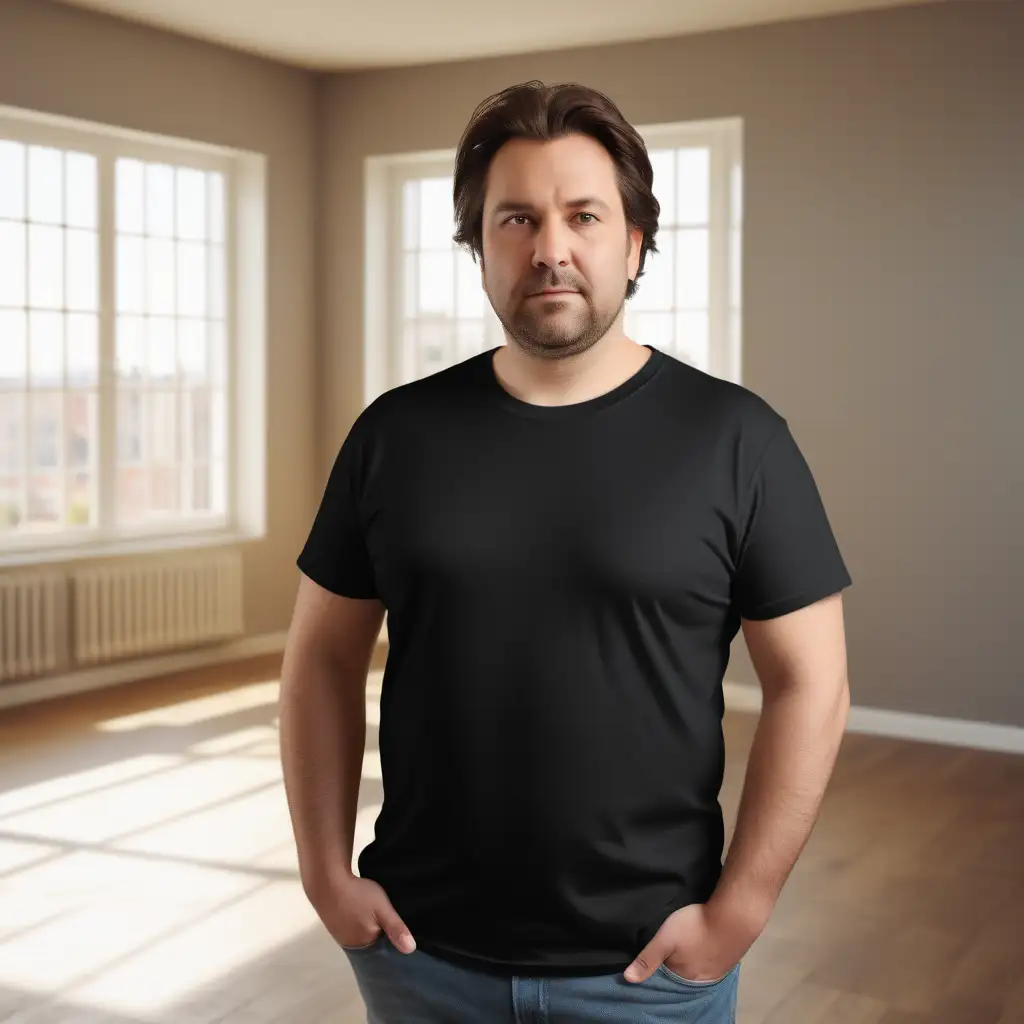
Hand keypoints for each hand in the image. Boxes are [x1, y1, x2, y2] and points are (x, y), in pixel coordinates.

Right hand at [306, 871, 416, 953]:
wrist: (326, 881)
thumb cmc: (357, 895)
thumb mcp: (381, 908)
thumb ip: (396, 927)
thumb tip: (411, 950)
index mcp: (365, 944)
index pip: (384, 951)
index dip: (394, 943)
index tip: (403, 934)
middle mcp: (352, 944)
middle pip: (372, 945)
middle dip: (382, 937)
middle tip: (392, 923)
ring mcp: (341, 935)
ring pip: (362, 936)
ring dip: (370, 929)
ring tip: (379, 918)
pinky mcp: (334, 924)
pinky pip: (352, 929)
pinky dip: (360, 924)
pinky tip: (363, 914)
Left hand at [624, 900, 764, 983]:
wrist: (734, 915)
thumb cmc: (695, 926)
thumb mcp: (665, 938)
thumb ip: (648, 958)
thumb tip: (628, 979)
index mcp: (685, 977)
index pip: (667, 975)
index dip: (661, 964)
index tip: (659, 952)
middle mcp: (702, 979)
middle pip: (684, 972)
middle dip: (677, 962)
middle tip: (673, 946)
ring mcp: (719, 969)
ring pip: (700, 965)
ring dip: (693, 957)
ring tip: (687, 944)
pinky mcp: (730, 957)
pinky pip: (713, 958)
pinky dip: (707, 952)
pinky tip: (704, 942)